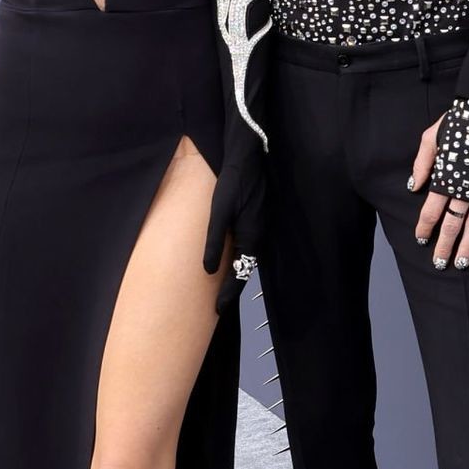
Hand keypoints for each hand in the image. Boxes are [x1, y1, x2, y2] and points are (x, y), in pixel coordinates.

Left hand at [203, 156, 266, 316]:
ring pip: (248, 259)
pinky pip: (248, 248)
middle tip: (218, 306)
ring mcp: (259, 228)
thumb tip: (208, 270)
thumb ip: (214, 241)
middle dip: (232, 288)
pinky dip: (239, 260)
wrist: (249, 157)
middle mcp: (258, 236)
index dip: (228, 294)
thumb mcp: (219, 212)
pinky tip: (230, 260)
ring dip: (236, 275)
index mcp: (251, 237)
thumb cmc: (232, 182)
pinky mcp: (256, 220)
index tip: (218, 311)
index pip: (240, 274)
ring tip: (222, 289)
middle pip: (246, 270)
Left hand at [408, 114, 468, 268]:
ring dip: (468, 246)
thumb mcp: (430, 138)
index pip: (432, 211)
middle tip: (440, 263)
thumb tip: (413, 187)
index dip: (425, 228)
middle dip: (444, 246)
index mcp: (445, 179)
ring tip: (461, 263)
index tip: (420, 240)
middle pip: (452, 225)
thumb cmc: (458, 121)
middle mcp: (464, 190)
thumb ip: (422, 165)